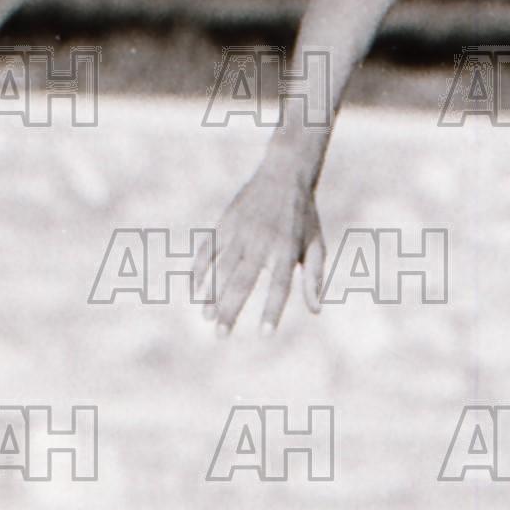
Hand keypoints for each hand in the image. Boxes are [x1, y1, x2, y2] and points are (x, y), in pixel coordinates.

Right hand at [210, 152, 325, 334]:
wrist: (284, 174)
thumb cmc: (303, 218)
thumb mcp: (316, 245)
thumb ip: (314, 278)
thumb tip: (316, 310)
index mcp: (286, 249)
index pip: (279, 286)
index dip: (271, 310)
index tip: (264, 334)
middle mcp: (261, 242)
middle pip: (243, 281)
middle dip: (230, 309)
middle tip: (221, 335)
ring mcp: (240, 231)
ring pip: (222, 268)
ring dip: (212, 294)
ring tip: (206, 318)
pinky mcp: (225, 223)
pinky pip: (208, 249)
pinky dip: (199, 269)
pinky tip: (193, 291)